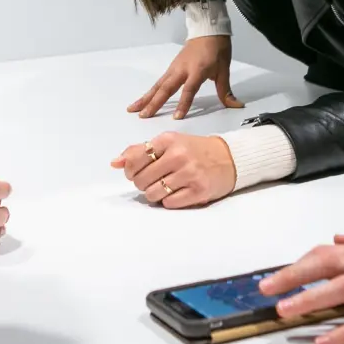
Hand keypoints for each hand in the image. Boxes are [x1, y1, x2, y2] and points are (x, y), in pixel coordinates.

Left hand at [109, 131, 236, 207]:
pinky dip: (168, 201)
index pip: (135, 159)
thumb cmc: (195, 150)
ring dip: (154, 194)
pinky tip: (176, 192)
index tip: (137, 172)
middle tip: (153, 180)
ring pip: (153, 194)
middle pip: (141, 180)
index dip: (130, 170)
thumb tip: (114, 163)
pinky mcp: (199, 191)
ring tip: (165, 187)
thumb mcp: (169, 143)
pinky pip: (168, 203)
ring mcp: (189, 174)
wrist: (229, 158)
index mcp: (168, 140)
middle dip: (142, 183)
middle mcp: (178, 155)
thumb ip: (140, 151)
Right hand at [129, 36, 240, 118]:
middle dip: (154, 103)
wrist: (208, 29)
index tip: (177, 117)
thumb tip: (236, 106)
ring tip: (133, 109)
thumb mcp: (224, 69)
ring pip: (158, 85)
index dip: (183, 103)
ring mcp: (174, 68)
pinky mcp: (171, 68)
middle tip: (143, 116)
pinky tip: (143, 100)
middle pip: (166, 88)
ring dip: (146, 98)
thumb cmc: (217, 49)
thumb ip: (226, 90)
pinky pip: (158, 82)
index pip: (189, 90)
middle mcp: (182, 70)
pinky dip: (149, 92)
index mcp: (197, 70)